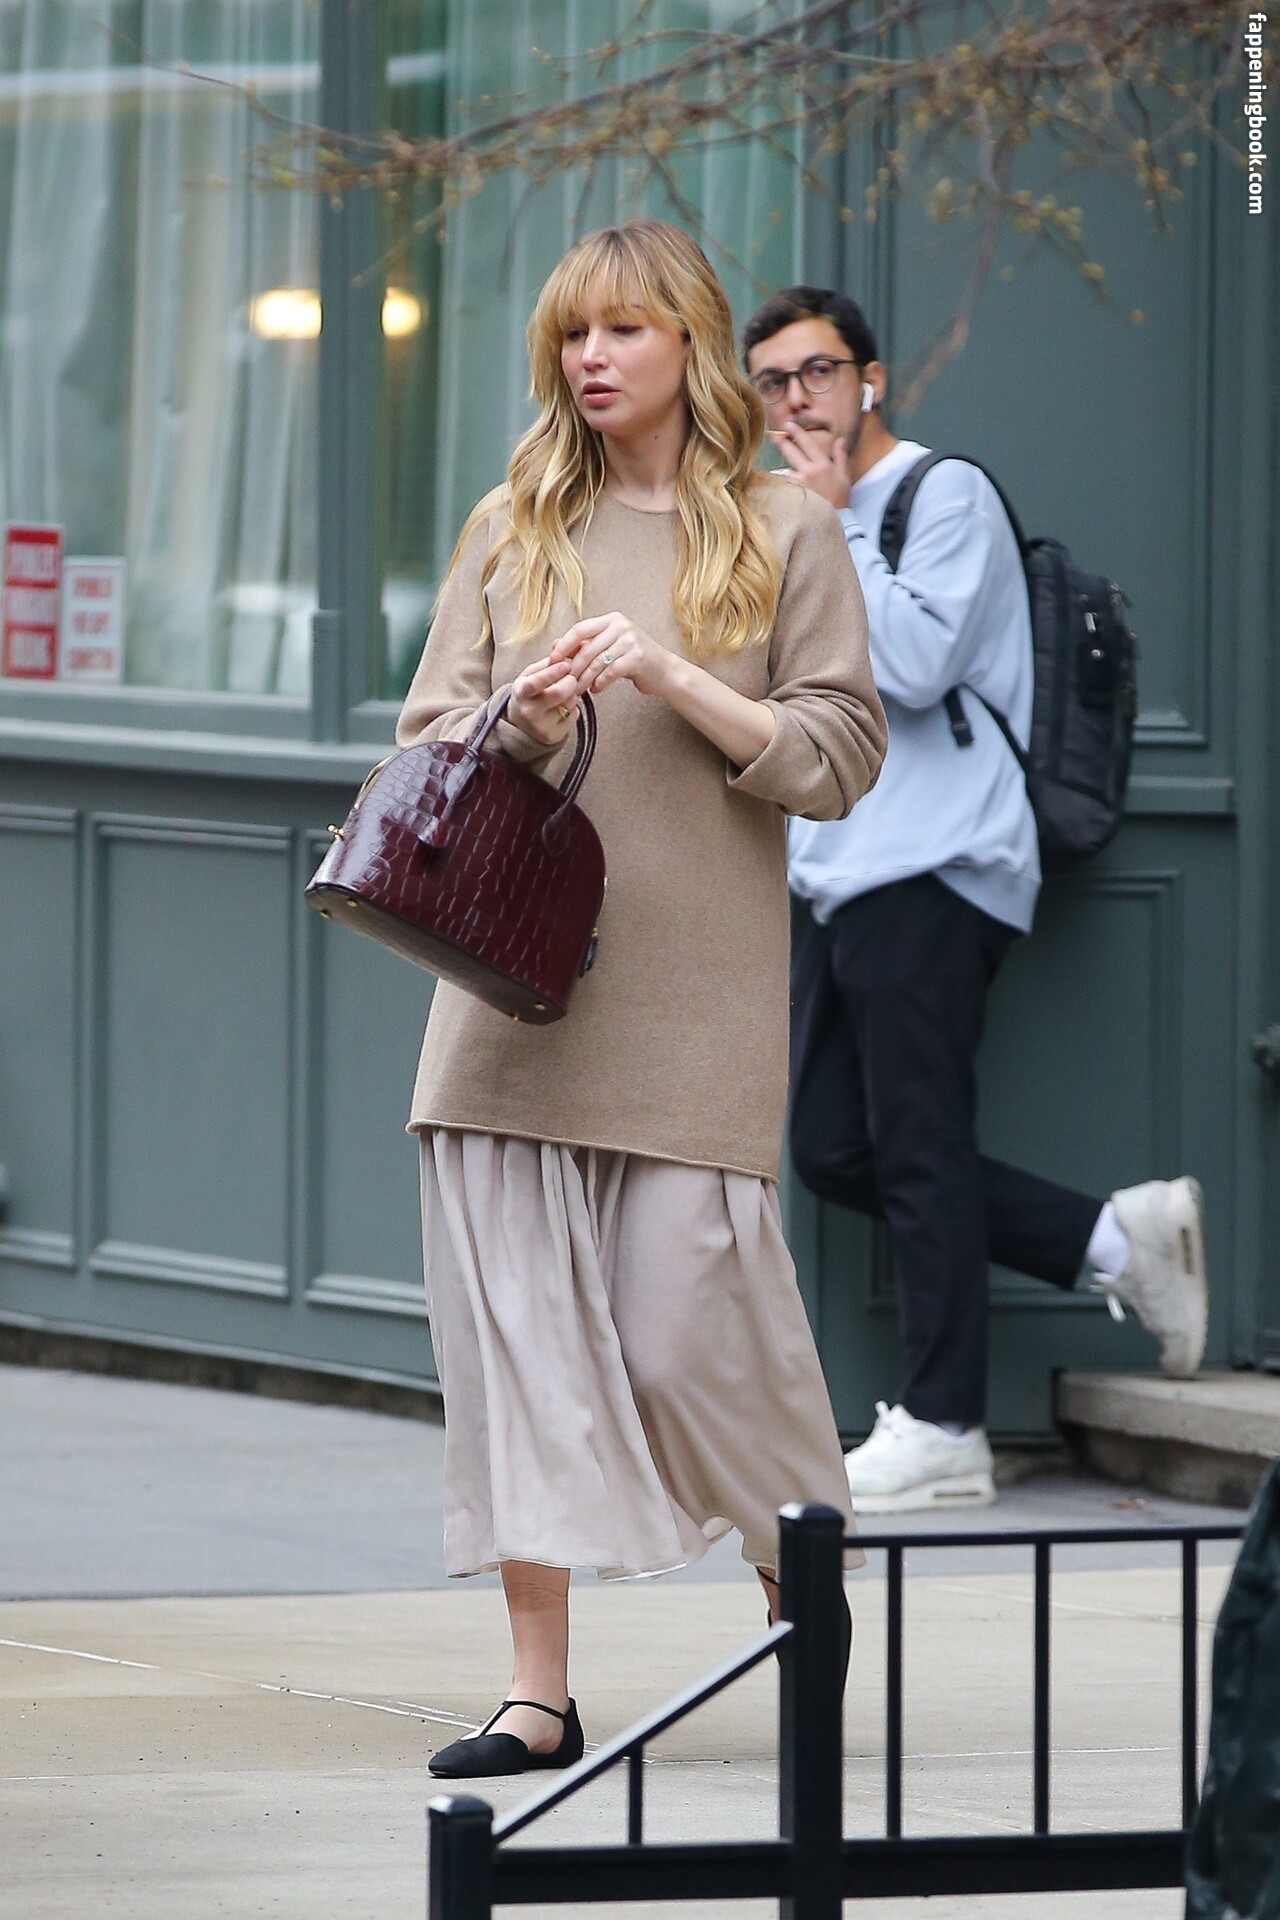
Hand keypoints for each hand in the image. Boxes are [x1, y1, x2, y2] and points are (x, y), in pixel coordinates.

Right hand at [507, 655, 583, 745]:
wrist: (520, 723)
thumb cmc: (528, 693)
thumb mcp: (530, 675)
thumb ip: (547, 662)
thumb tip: (564, 649)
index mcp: (521, 693)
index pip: (537, 682)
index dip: (554, 672)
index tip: (566, 665)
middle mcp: (529, 712)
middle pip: (559, 694)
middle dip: (570, 682)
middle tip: (570, 678)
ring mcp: (541, 726)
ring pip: (570, 704)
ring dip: (572, 695)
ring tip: (564, 694)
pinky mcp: (553, 736)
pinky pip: (574, 716)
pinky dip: (573, 708)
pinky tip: (563, 707)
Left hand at [549, 612, 673, 699]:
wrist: (664, 671)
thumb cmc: (634, 660)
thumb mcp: (608, 647)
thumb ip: (584, 645)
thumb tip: (554, 645)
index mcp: (611, 619)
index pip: (580, 629)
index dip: (564, 645)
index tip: (552, 660)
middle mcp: (621, 626)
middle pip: (587, 648)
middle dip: (573, 668)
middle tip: (564, 683)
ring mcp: (631, 640)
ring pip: (597, 662)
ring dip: (584, 679)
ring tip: (578, 690)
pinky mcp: (637, 657)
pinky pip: (610, 672)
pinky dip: (600, 683)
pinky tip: (596, 689)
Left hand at [768, 421, 851, 509]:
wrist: (836, 519)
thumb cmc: (840, 498)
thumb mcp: (844, 476)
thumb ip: (841, 456)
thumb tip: (840, 440)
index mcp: (822, 464)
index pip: (807, 443)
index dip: (797, 432)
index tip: (788, 425)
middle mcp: (809, 471)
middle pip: (791, 452)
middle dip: (782, 442)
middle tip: (774, 436)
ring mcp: (800, 483)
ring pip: (785, 469)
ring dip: (783, 467)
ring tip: (780, 472)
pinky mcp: (793, 494)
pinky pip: (784, 484)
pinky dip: (782, 482)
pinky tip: (779, 484)